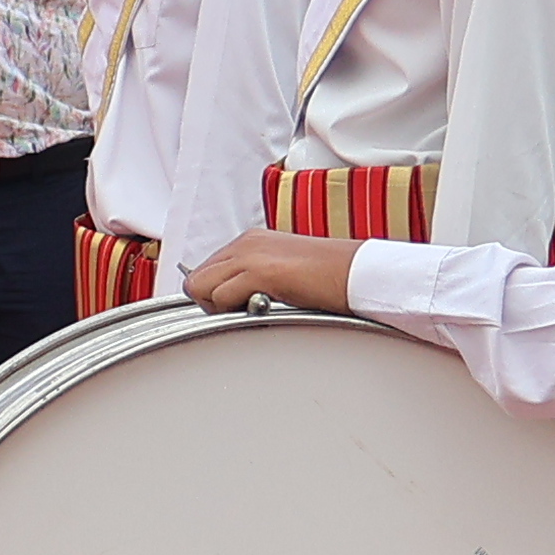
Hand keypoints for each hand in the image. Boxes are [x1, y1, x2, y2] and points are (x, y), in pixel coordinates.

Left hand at [183, 231, 361, 317]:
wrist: (359, 272)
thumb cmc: (330, 277)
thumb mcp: (282, 272)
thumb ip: (253, 280)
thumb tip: (230, 300)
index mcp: (250, 241)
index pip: (205, 270)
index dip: (213, 295)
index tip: (231, 308)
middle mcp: (245, 244)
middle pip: (195, 279)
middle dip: (210, 303)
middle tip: (240, 313)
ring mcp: (250, 255)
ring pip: (200, 287)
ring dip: (219, 307)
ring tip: (251, 311)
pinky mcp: (259, 271)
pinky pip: (221, 297)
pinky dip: (234, 312)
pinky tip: (262, 310)